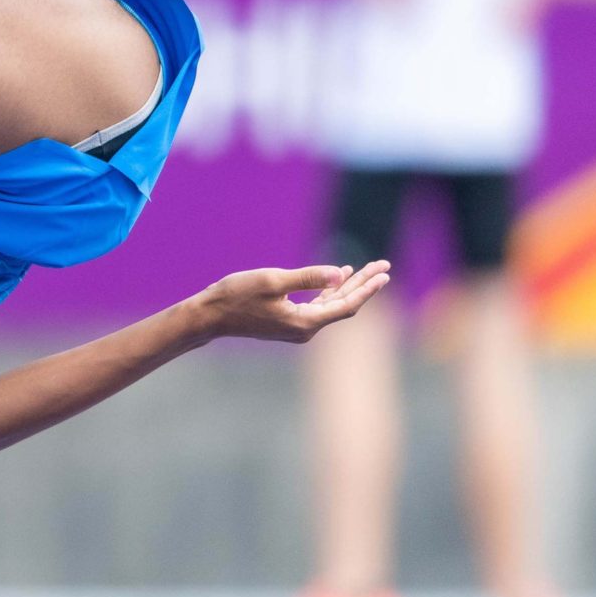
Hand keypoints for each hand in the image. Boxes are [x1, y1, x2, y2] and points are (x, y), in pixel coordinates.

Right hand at [188, 260, 389, 343]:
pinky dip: (329, 292)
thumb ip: (307, 278)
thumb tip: (339, 273)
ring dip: (348, 287)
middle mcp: (305, 329)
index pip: (346, 305)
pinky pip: (318, 306)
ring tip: (366, 270)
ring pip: (331, 305)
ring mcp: (297, 327)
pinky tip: (336, 279)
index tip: (384, 273)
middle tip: (384, 266)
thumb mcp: (272, 281)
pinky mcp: (288, 322)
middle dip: (364, 285)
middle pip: (343, 305)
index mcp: (305, 322)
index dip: (367, 288)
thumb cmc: (237, 296)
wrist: (211, 316)